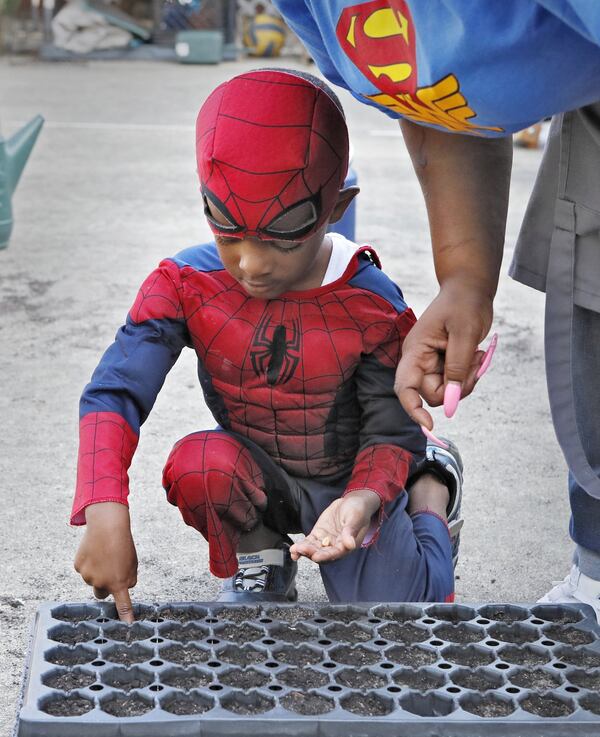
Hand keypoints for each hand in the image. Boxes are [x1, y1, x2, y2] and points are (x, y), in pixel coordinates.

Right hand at [74, 502, 137, 622]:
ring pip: (92, 578)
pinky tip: (94, 550)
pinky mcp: (78, 566)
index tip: (127, 626)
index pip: (122, 605)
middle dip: (105, 586)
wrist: (107, 525)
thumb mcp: (133, 563)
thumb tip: (123, 588)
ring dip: (97, 571)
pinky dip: (88, 562)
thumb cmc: (123, 544)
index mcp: (118, 583)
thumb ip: (128, 579)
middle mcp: (101, 583)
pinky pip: (84, 568)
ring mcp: (87, 575)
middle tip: (109, 569)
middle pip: (101, 593)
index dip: (124, 616)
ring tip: (104, 553)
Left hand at [290, 490, 379, 562]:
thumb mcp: (356, 518)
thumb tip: (350, 545)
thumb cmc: (358, 510)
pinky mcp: (319, 534)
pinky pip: (309, 542)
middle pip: (323, 554)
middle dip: (312, 553)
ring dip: (304, 551)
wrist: (352, 502)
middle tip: (302, 550)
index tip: (316, 556)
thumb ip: (351, 531)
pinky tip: (294, 549)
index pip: (335, 553)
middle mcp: (336, 546)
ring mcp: (326, 540)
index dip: (326, 556)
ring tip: (295, 551)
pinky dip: (302, 546)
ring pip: (314, 549)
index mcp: (347, 545)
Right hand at [395, 280, 491, 427]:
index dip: (412, 409)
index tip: (429, 425)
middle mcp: (419, 360)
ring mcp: (431, 363)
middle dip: (456, 388)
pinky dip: (469, 375)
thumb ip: (457, 368)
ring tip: (476, 355)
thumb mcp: (465, 334)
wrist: (469, 288)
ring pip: (447, 391)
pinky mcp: (443, 363)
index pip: (404, 388)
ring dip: (466, 380)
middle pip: (432, 394)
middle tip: (475, 366)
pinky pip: (456, 382)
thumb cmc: (464, 304)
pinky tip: (475, 355)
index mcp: (415, 351)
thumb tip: (451, 401)